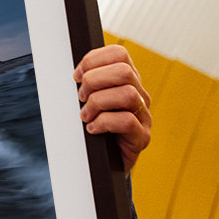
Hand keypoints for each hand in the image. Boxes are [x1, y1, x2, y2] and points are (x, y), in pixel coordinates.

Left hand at [74, 44, 151, 172]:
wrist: (104, 164)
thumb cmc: (95, 129)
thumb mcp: (89, 101)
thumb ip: (87, 84)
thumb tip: (75, 74)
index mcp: (127, 81)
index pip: (118, 54)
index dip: (93, 60)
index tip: (77, 76)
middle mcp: (139, 95)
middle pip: (123, 71)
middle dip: (94, 81)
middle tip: (81, 97)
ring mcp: (144, 116)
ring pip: (127, 94)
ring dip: (98, 103)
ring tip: (86, 115)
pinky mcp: (142, 137)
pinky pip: (127, 121)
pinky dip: (103, 123)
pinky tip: (93, 129)